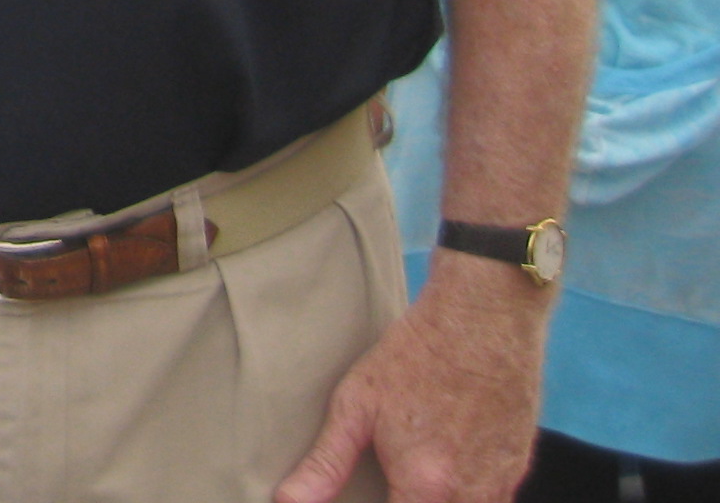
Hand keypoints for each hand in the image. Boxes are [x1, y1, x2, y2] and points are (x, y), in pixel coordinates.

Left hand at [275, 260, 547, 502]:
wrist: (483, 320)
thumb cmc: (415, 356)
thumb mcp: (356, 405)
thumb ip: (325, 464)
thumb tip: (287, 501)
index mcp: (425, 487)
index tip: (365, 495)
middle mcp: (470, 496)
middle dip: (404, 502)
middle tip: (384, 482)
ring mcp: (499, 485)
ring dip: (432, 501)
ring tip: (408, 473)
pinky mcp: (516, 471)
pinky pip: (491, 502)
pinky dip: (464, 496)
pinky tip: (440, 473)